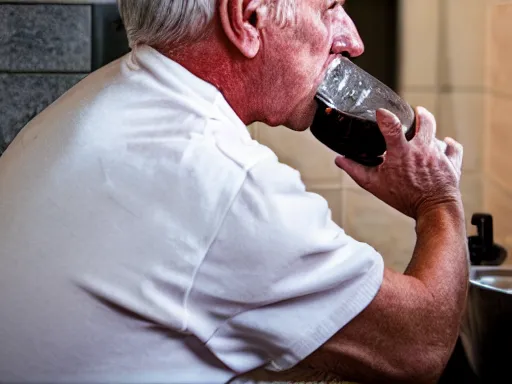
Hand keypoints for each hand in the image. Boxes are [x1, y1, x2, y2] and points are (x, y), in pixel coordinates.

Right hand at [335, 107, 462, 218]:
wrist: (433, 211)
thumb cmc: (404, 198)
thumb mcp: (374, 185)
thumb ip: (356, 170)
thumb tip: (340, 160)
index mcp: (401, 153)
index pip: (391, 125)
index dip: (385, 115)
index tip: (381, 112)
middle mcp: (422, 150)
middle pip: (425, 121)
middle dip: (420, 114)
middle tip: (415, 113)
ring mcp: (439, 155)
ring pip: (437, 134)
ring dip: (430, 131)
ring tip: (424, 132)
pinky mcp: (452, 163)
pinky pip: (454, 148)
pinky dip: (449, 144)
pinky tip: (445, 143)